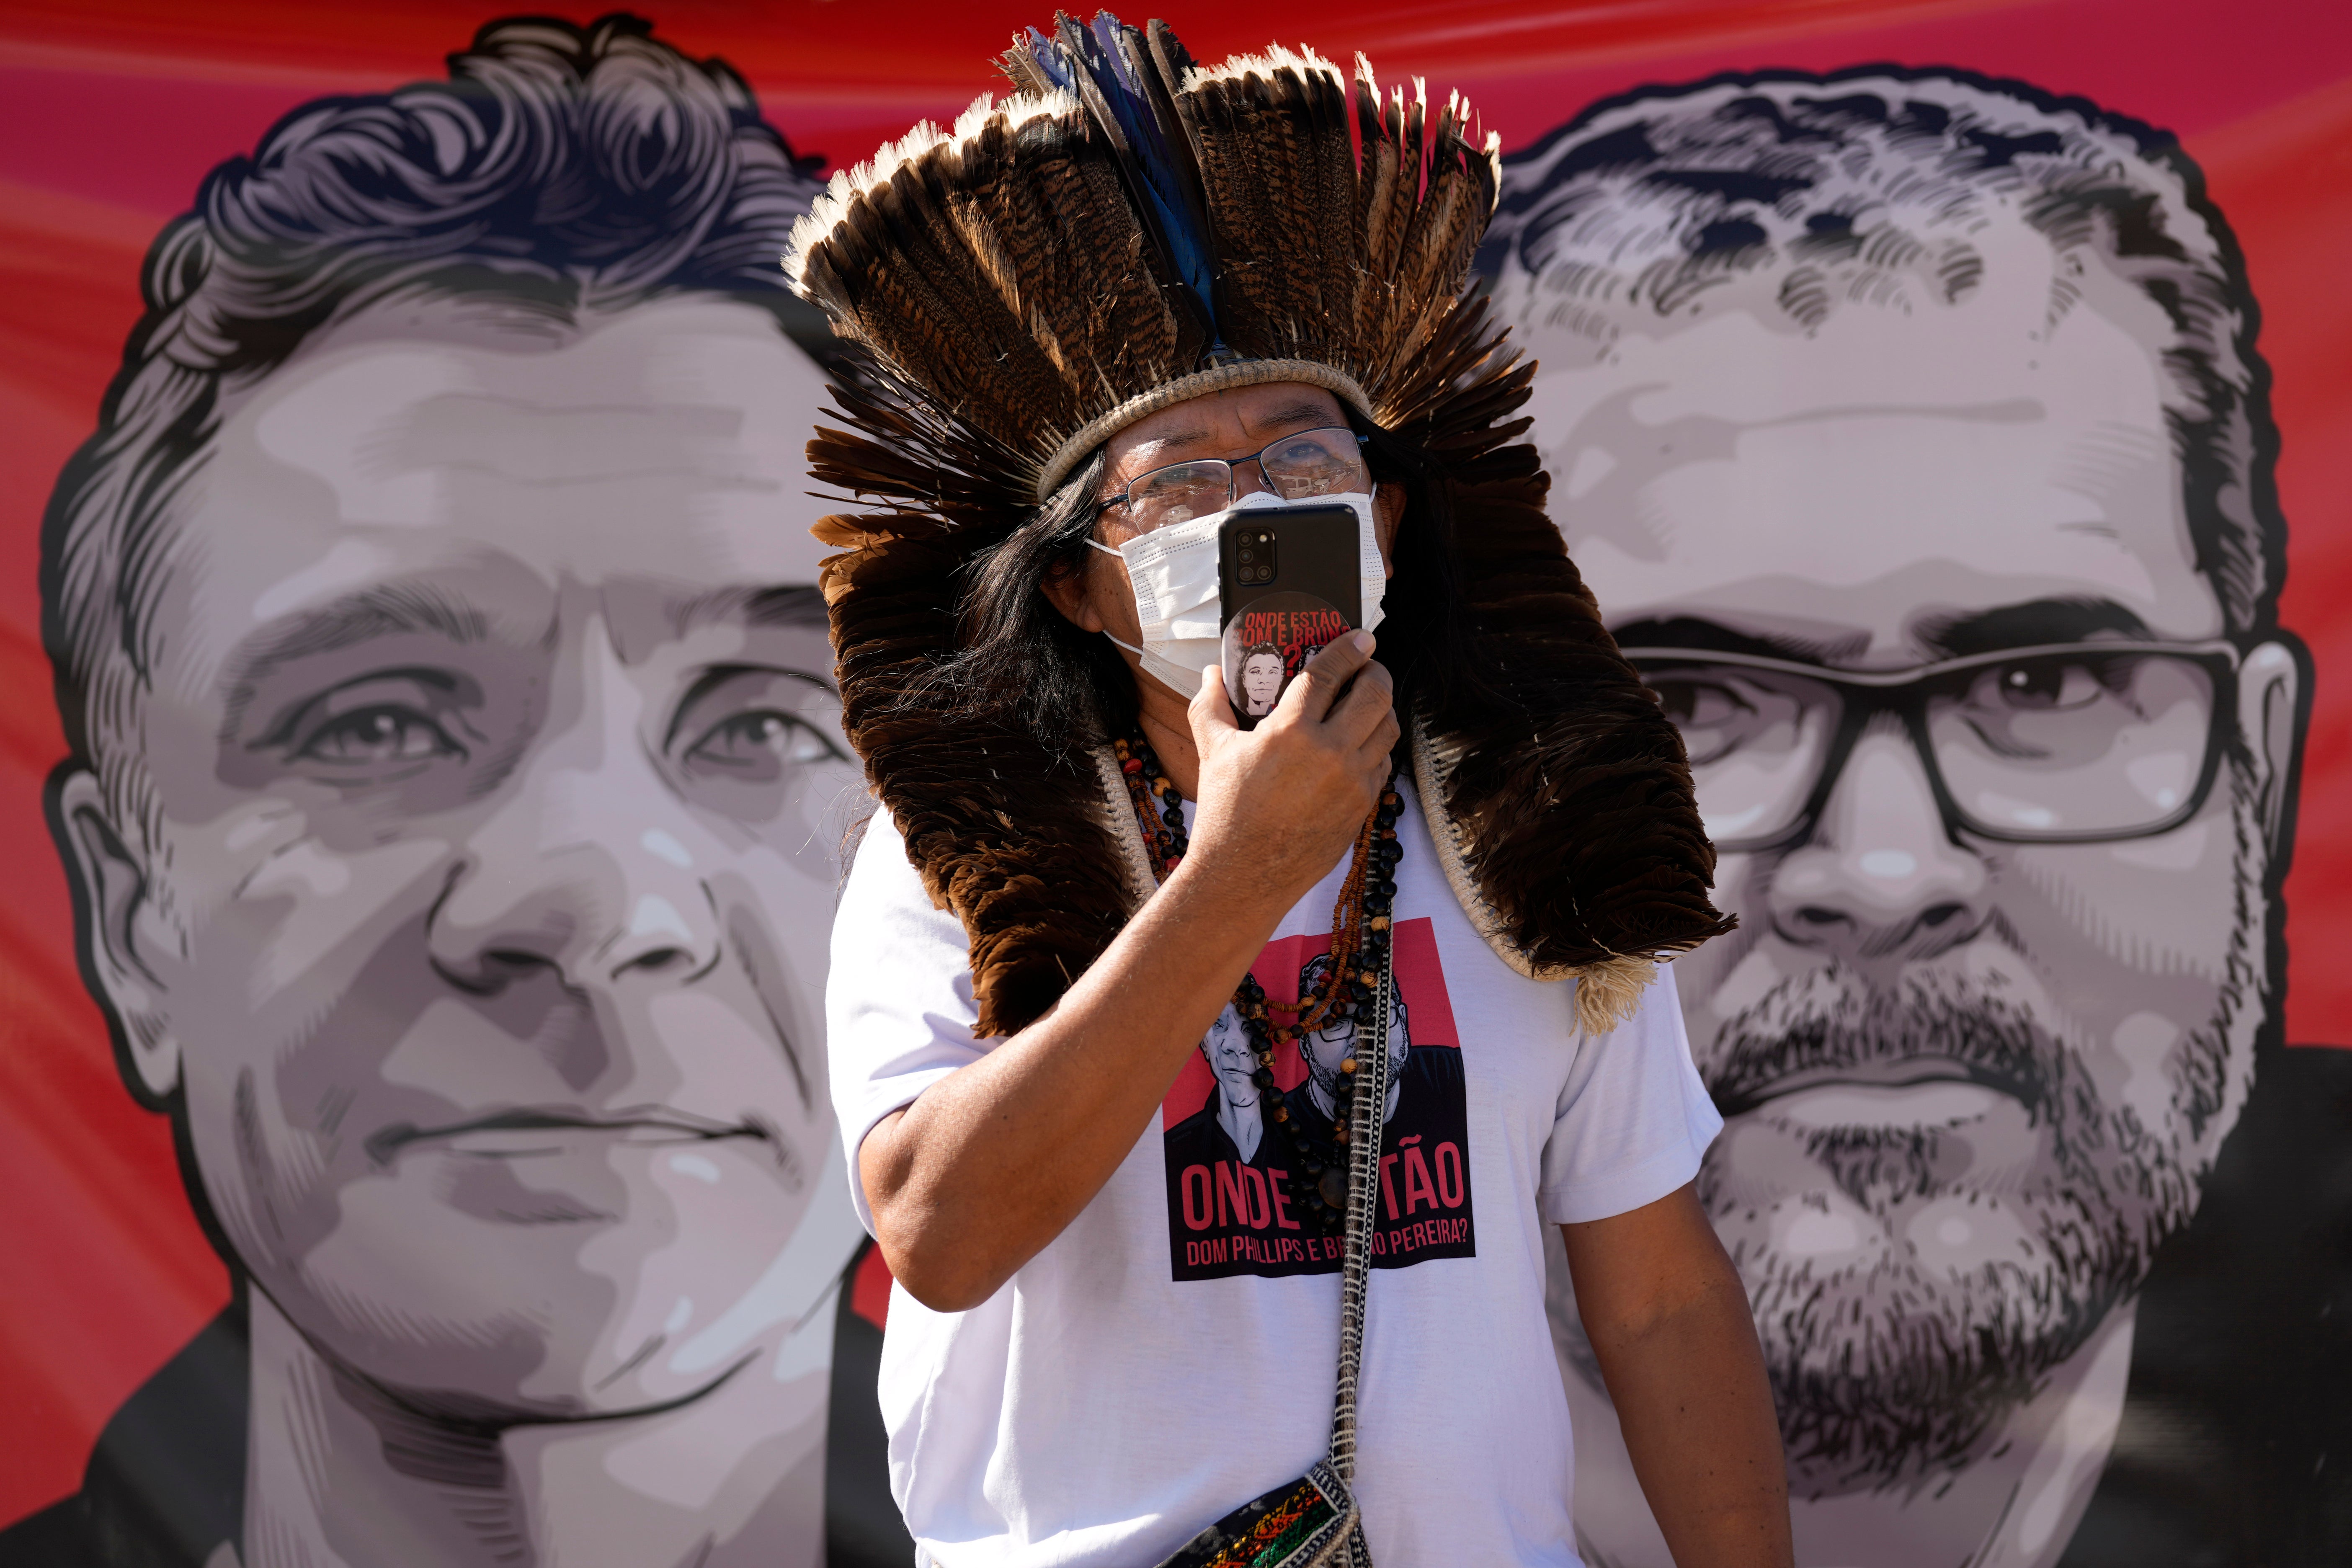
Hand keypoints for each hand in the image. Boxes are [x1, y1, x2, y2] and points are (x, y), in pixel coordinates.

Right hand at [1184, 631, 1399, 907]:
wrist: (1243, 876)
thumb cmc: (1225, 813)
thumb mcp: (1213, 752)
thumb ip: (1211, 705)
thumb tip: (1212, 673)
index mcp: (1291, 732)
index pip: (1330, 673)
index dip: (1349, 648)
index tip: (1361, 637)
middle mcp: (1330, 753)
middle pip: (1375, 694)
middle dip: (1376, 671)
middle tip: (1367, 666)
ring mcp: (1352, 782)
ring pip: (1388, 728)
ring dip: (1382, 707)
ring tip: (1368, 700)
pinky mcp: (1362, 806)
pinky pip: (1383, 764)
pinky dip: (1377, 745)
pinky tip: (1361, 742)